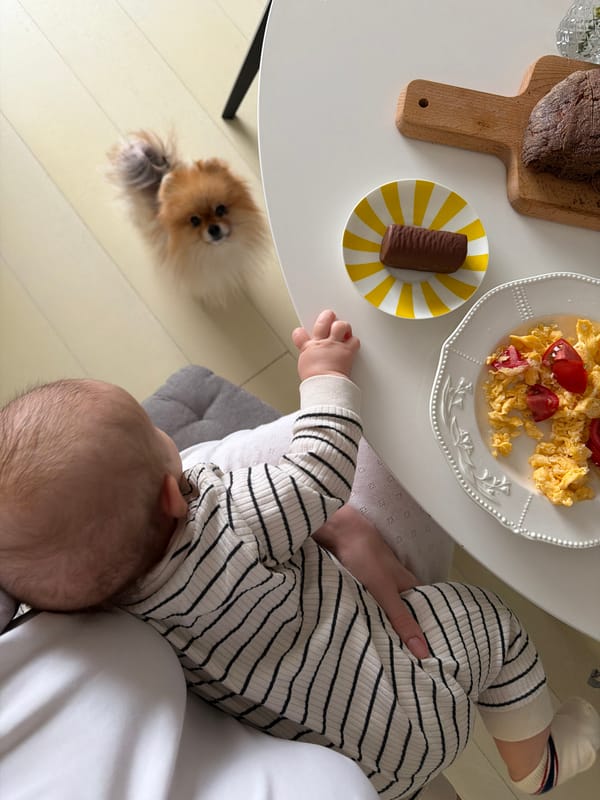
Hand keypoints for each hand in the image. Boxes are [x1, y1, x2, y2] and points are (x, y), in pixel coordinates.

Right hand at [292, 309, 359, 381]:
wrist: (325, 385)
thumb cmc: (316, 381)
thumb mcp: (304, 367)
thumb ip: (307, 355)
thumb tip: (309, 355)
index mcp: (308, 348)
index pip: (300, 334)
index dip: (301, 331)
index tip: (302, 332)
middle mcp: (322, 343)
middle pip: (324, 321)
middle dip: (327, 316)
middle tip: (330, 316)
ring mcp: (335, 345)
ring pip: (341, 326)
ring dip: (343, 326)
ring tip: (344, 329)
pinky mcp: (348, 350)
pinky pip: (354, 340)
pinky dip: (354, 340)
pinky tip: (352, 342)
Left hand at [313, 505, 429, 659]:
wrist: (336, 531)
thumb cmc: (364, 556)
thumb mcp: (385, 593)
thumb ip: (401, 620)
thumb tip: (424, 651)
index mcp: (409, 584)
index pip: (423, 614)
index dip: (424, 634)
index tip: (426, 659)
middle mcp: (395, 583)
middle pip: (401, 613)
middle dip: (399, 634)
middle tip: (400, 664)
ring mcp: (375, 582)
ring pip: (381, 609)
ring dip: (379, 624)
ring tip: (380, 653)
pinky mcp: (357, 581)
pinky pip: (365, 603)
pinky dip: (364, 614)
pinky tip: (360, 629)